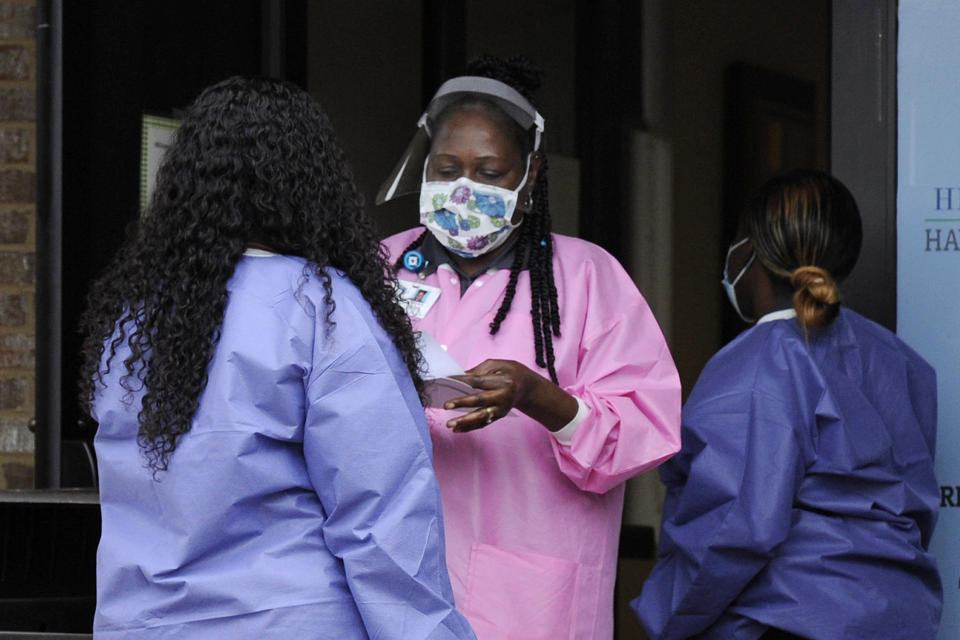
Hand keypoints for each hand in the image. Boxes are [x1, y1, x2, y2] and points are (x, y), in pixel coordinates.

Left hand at [443, 359, 577, 433]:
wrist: (526, 386)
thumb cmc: (508, 372)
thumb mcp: (496, 365)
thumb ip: (477, 371)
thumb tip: (457, 378)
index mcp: (503, 381)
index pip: (478, 381)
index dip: (462, 380)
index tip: (447, 380)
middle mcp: (503, 396)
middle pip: (480, 400)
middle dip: (462, 403)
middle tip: (446, 405)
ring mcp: (501, 408)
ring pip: (481, 416)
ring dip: (464, 421)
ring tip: (449, 424)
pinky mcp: (498, 416)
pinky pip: (483, 423)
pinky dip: (469, 427)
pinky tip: (457, 430)